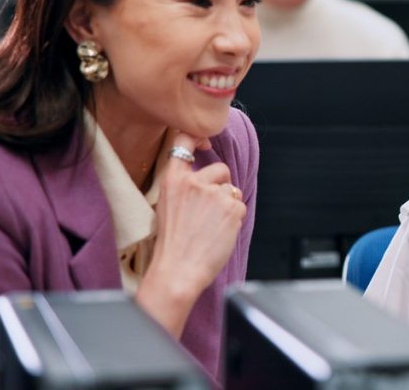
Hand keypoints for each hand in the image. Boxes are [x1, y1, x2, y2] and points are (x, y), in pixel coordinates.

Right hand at [135, 131, 245, 337]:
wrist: (178, 270)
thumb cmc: (172, 244)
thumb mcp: (167, 205)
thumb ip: (184, 187)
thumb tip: (207, 177)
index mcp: (173, 180)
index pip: (184, 142)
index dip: (198, 137)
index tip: (205, 141)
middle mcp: (194, 182)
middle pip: (220, 168)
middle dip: (221, 185)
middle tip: (209, 209)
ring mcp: (215, 194)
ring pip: (232, 190)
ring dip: (228, 205)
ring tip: (211, 226)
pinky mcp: (232, 207)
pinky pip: (240, 206)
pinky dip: (234, 219)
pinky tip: (220, 232)